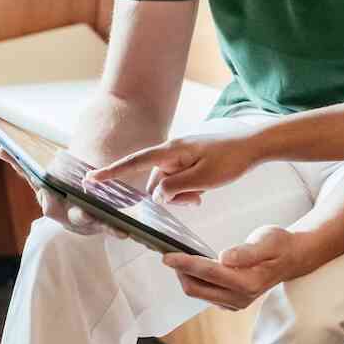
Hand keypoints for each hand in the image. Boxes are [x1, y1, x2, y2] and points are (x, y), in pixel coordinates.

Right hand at [0, 146, 117, 238]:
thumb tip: (1, 149)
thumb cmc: (54, 191)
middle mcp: (66, 217)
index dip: (50, 202)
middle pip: (74, 216)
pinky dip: (116, 231)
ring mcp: (84, 224)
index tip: (51, 200)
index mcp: (50, 204)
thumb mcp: (38, 179)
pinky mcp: (100, 227)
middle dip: (80, 216)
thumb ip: (20, 166)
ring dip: (106, 228)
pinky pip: (109, 229)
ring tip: (119, 229)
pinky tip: (126, 233)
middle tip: (86, 213)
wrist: (69, 208)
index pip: (48, 202)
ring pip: (95, 225)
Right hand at [89, 124, 270, 205]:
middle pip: (156, 182)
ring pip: (169, 184)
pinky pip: (180, 180)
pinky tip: (203, 192)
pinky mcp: (189, 160)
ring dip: (182, 195)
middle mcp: (171, 152)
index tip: (89, 180)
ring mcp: (180, 156)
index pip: (134, 163)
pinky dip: (188, 190)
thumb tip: (157, 196)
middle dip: (170, 196)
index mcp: (170, 152)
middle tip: (197, 199)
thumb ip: (174, 188)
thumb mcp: (202, 179)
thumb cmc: (230, 159)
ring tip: (203, 195)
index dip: (111, 173)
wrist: (254, 144)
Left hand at [162, 225, 312, 310]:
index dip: (186, 263)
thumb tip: (224, 257)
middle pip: (196, 288)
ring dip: (185, 276)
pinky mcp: (230, 303)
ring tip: (177, 258)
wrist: (291, 259)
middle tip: (168, 253)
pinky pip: (205, 294)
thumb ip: (247, 252)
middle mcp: (239, 298)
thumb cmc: (279, 245)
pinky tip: (191, 267)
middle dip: (180, 271)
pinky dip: (194, 281)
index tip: (167, 255)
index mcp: (248, 282)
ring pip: (198, 292)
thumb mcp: (268, 240)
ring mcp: (234, 304)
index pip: (208, 273)